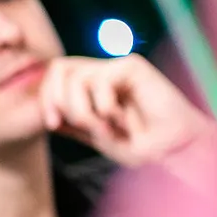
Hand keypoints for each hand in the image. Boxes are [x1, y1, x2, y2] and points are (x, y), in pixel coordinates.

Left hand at [39, 55, 216, 167]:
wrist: (171, 150)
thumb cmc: (139, 145)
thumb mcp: (95, 137)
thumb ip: (72, 123)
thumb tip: (45, 113)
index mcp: (91, 88)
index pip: (55, 78)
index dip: (46, 99)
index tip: (53, 125)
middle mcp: (102, 74)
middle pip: (59, 68)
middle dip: (58, 100)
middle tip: (77, 124)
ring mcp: (117, 68)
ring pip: (76, 77)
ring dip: (83, 109)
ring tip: (105, 126)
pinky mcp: (132, 66)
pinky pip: (100, 79)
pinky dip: (104, 106)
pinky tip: (120, 118)